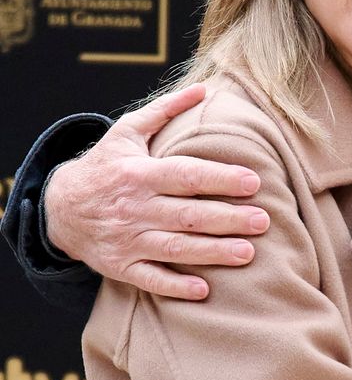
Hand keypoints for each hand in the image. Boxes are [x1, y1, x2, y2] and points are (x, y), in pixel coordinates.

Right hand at [44, 84, 269, 300]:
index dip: (220, 179)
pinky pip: (149, 279)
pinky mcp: (120, 266)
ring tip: (248, 252)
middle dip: (228, 219)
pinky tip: (204, 290)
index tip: (254, 181)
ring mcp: (127, 239)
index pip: (186, 176)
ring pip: (175, 248)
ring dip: (212, 252)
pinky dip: (174, 286)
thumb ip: (165, 111)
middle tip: (263, 221)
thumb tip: (202, 88)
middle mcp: (135, 208)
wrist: (59, 208)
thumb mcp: (127, 132)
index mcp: (140, 173)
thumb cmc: (106, 165)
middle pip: (188, 215)